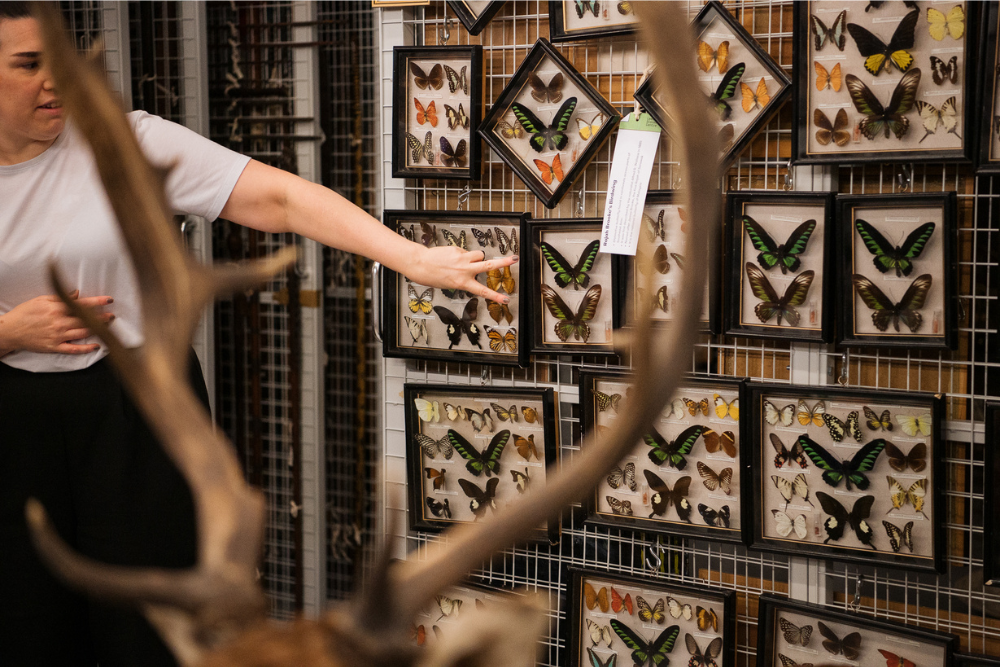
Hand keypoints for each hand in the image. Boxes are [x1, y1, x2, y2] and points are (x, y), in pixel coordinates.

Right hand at [0, 291, 114, 354]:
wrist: (11, 331)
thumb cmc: (25, 313)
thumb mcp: (40, 300)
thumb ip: (60, 297)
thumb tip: (76, 293)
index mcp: (56, 308)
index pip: (81, 304)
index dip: (97, 302)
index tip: (109, 300)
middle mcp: (59, 322)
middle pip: (85, 319)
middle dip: (101, 317)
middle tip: (112, 315)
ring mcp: (58, 336)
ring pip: (82, 333)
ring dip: (97, 330)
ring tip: (108, 327)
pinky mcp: (55, 347)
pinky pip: (73, 349)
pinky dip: (86, 349)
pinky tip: (96, 346)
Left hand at [409, 246, 518, 303]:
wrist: (421, 264)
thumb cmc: (434, 276)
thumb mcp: (451, 283)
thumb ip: (464, 277)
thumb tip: (474, 268)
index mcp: (463, 283)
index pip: (483, 291)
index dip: (496, 296)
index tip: (506, 299)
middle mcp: (465, 271)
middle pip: (489, 265)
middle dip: (504, 262)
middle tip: (515, 259)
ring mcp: (462, 259)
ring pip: (479, 255)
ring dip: (477, 258)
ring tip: (467, 261)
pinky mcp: (458, 250)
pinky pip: (466, 252)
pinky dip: (463, 255)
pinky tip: (452, 258)